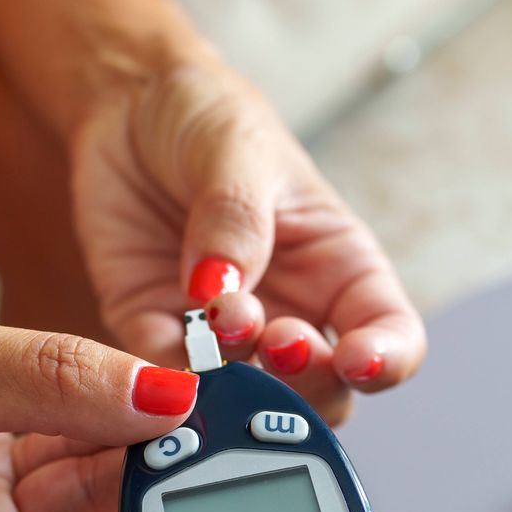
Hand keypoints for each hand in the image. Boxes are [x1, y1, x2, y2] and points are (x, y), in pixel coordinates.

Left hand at [71, 59, 426, 423]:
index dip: (386, 362)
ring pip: (249, 402)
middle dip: (305, 383)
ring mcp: (223, 334)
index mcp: (338, 269)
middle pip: (323, 391)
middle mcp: (289, 312)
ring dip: (237, 385)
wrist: (123, 109)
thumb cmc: (206, 117)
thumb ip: (237, 216)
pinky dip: (165, 384)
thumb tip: (224, 288)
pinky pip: (165, 381)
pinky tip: (159, 354)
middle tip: (276, 340)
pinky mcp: (156, 333)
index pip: (388, 335)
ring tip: (215, 325)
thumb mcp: (236, 147)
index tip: (356, 360)